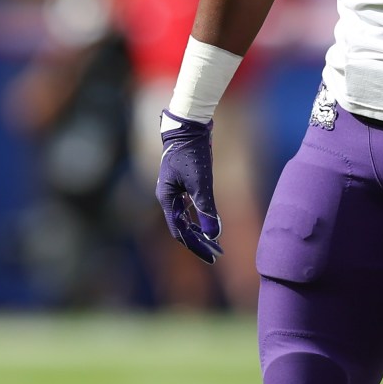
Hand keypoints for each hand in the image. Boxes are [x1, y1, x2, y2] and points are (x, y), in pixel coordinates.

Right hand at [156, 111, 222, 262]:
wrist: (189, 127)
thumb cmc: (192, 153)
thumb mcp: (201, 183)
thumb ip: (206, 209)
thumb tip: (214, 234)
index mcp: (166, 198)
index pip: (179, 231)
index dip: (195, 245)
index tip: (211, 256)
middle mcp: (167, 197)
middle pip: (182, 227)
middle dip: (198, 242)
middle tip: (216, 254)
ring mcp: (174, 190)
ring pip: (185, 218)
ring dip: (199, 231)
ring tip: (214, 243)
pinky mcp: (182, 183)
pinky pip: (188, 207)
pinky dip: (198, 217)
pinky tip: (208, 223)